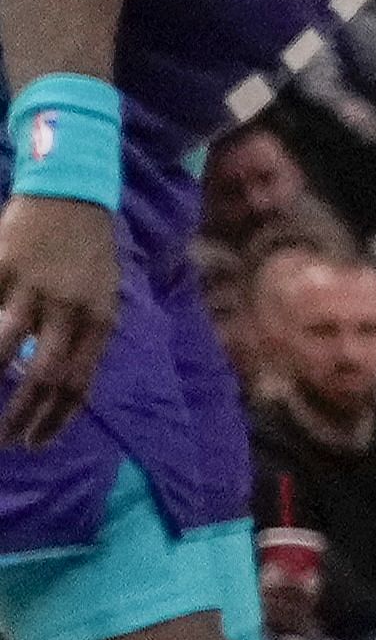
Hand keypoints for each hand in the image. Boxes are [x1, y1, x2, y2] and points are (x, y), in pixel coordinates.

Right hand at [0, 193, 114, 452]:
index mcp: (99, 319)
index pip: (78, 383)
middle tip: (5, 442)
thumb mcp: (103, 297)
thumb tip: (60, 386)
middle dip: (21, 416)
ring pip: (3, 348)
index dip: (55, 420)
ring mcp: (31, 287)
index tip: (35, 444)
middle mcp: (68, 307)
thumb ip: (83, 338)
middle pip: (43, 376)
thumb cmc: (87, 253)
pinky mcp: (1, 267)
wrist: (72, 195)